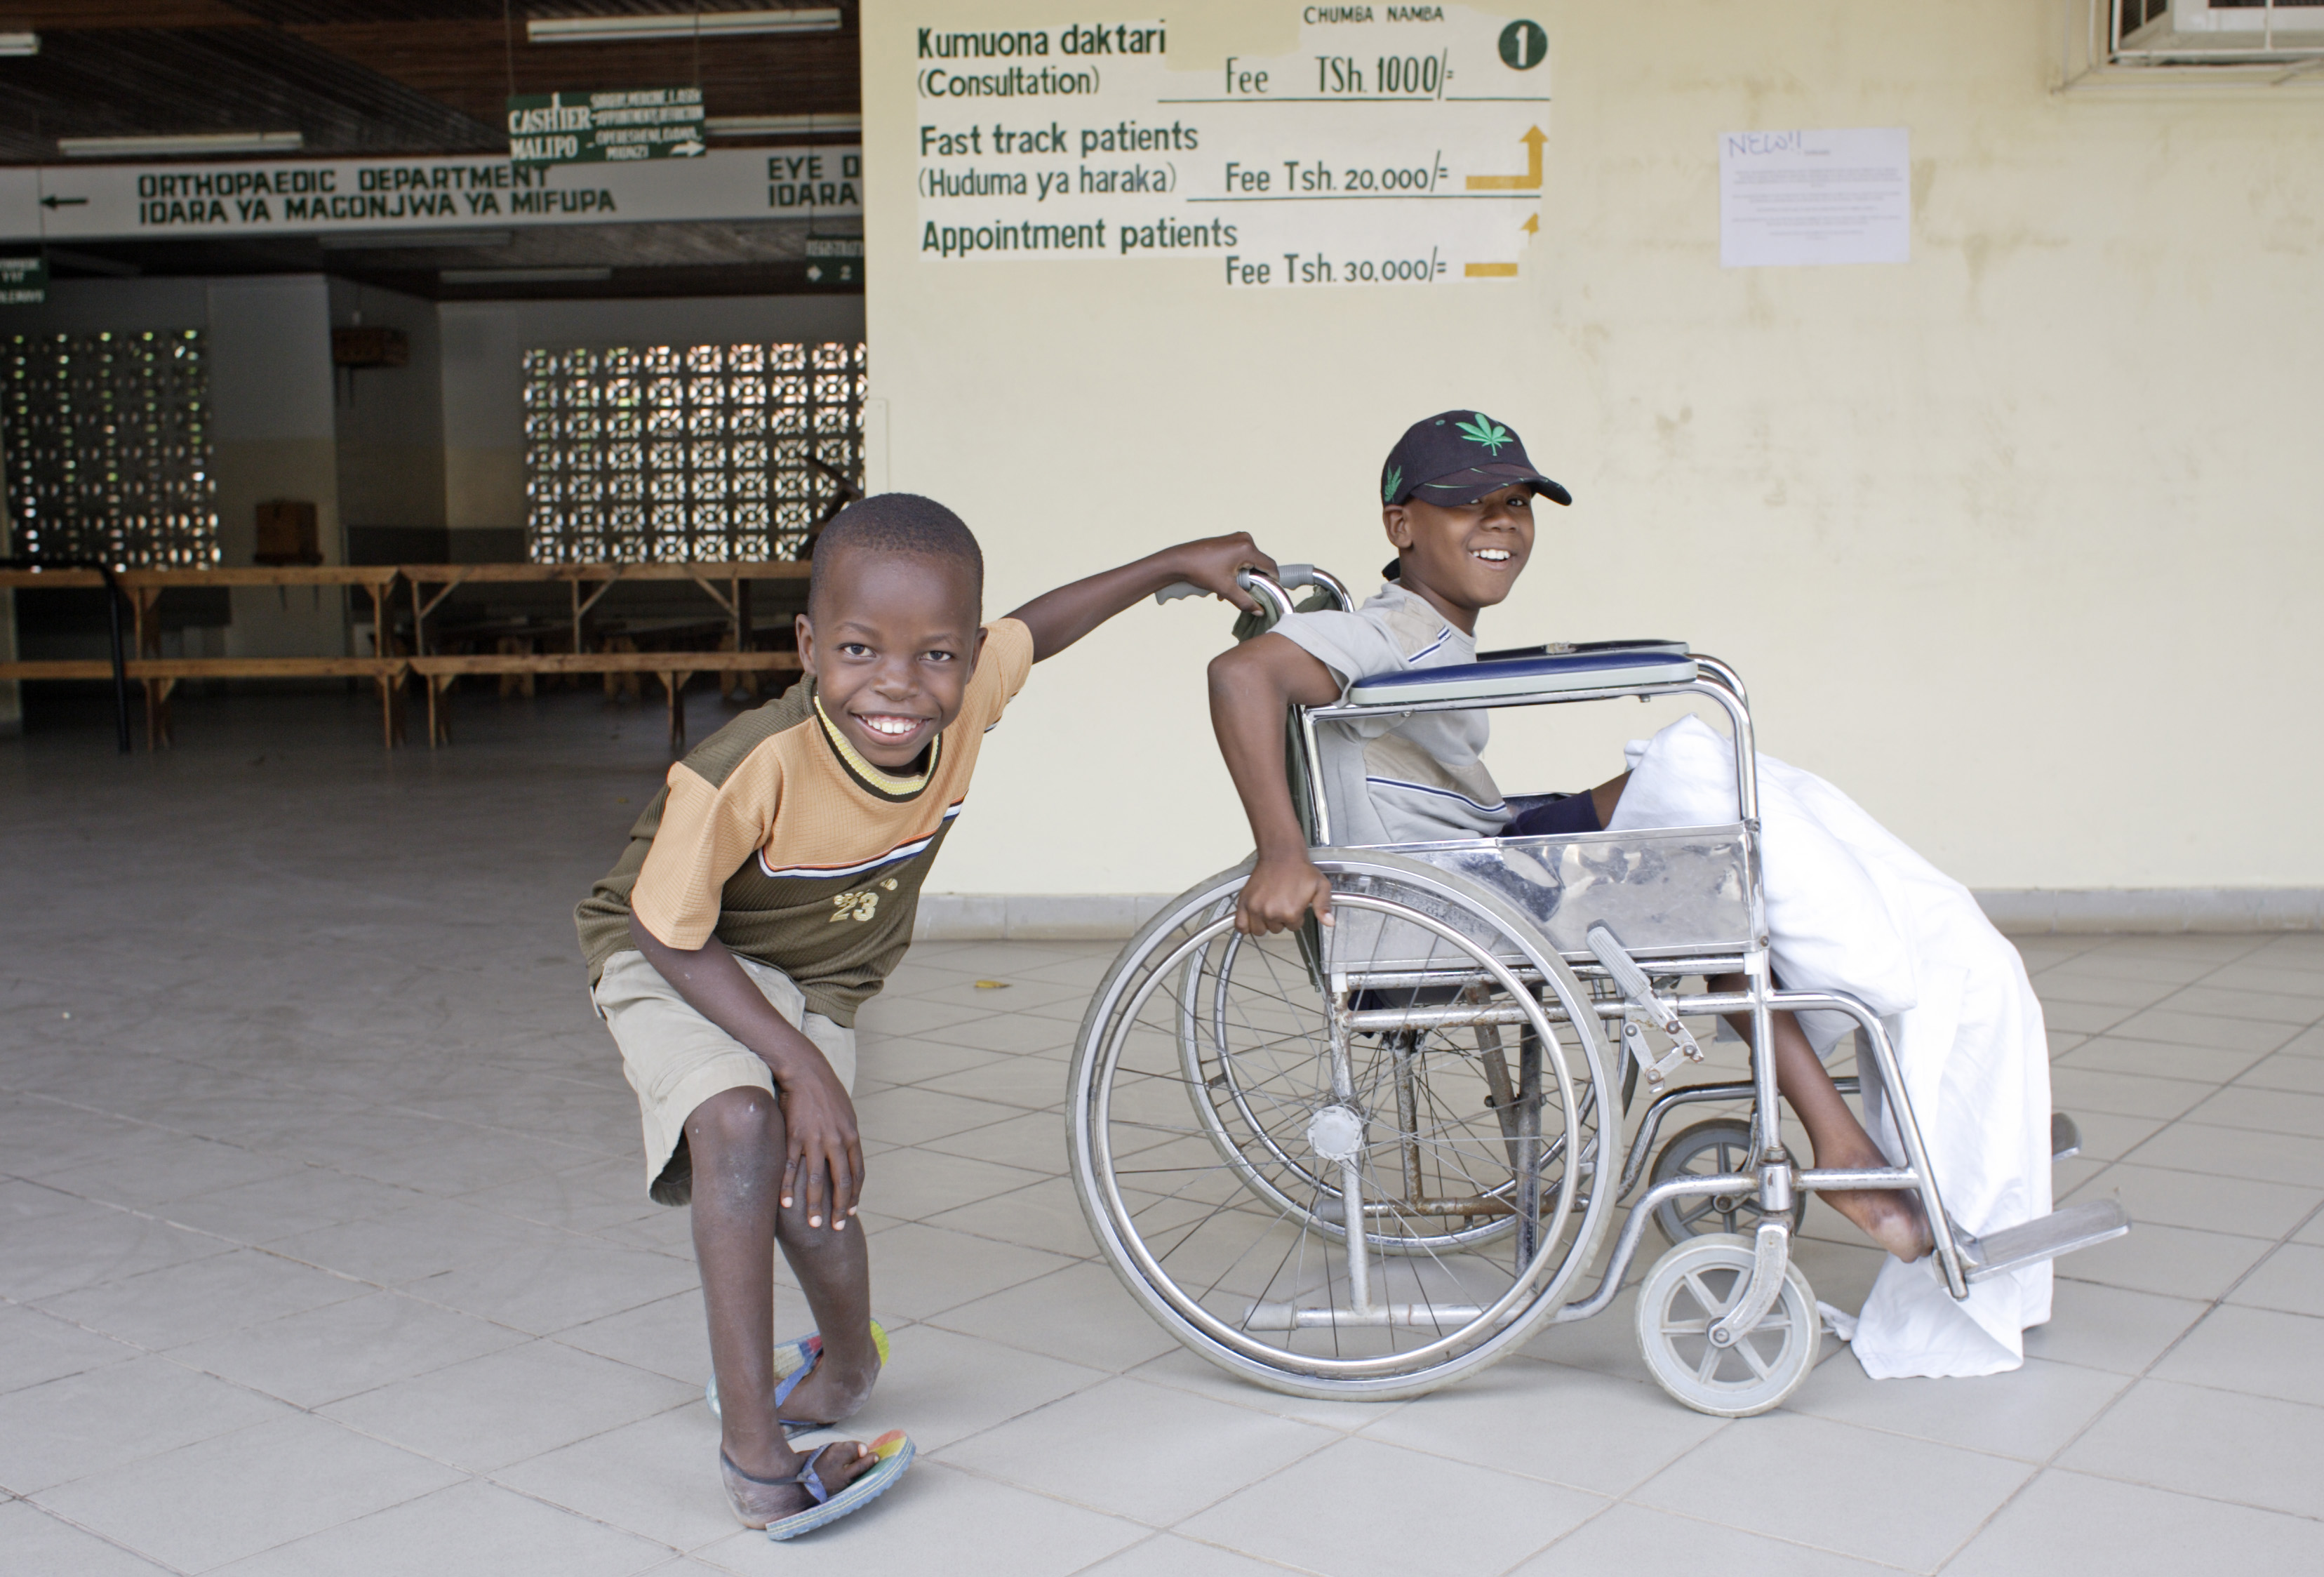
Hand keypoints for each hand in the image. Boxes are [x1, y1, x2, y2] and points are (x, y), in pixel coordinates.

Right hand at [773, 1054, 864, 1230]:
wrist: (806, 1070)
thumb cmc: (826, 1092)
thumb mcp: (846, 1113)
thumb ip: (847, 1136)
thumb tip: (848, 1155)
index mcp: (852, 1136)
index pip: (857, 1174)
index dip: (854, 1195)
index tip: (851, 1212)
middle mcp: (837, 1141)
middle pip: (841, 1182)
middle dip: (839, 1208)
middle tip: (836, 1227)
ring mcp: (815, 1139)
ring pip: (817, 1180)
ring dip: (815, 1204)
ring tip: (813, 1224)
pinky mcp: (794, 1136)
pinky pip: (791, 1167)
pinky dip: (788, 1186)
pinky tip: (786, 1203)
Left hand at [1166, 533, 1278, 614]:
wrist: (1179, 561)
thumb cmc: (1200, 571)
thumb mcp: (1225, 588)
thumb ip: (1245, 601)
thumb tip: (1260, 610)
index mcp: (1246, 548)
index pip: (1270, 566)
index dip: (1272, 582)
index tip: (1268, 593)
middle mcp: (1244, 539)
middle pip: (1259, 564)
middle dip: (1253, 581)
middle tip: (1242, 592)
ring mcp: (1236, 539)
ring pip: (1249, 562)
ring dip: (1242, 577)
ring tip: (1228, 589)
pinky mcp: (1229, 541)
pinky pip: (1240, 557)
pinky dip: (1236, 570)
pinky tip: (1224, 582)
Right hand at [1237, 849, 1333, 934]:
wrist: (1281, 854)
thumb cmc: (1300, 870)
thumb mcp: (1320, 887)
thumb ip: (1324, 907)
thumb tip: (1329, 923)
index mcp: (1290, 912)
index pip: (1293, 927)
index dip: (1296, 916)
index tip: (1295, 904)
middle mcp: (1271, 913)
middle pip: (1275, 929)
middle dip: (1280, 919)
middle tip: (1282, 903)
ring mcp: (1256, 908)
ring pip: (1259, 930)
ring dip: (1264, 923)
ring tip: (1269, 909)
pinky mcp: (1244, 902)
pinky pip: (1240, 925)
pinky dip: (1245, 925)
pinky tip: (1253, 919)